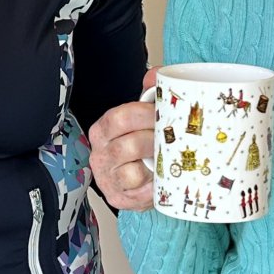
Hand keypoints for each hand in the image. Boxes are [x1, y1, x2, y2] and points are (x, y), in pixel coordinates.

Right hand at [88, 68, 157, 211]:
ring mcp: (107, 178)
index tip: (164, 116)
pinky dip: (154, 187)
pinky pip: (138, 193)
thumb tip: (157, 75)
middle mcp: (100, 154)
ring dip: (154, 166)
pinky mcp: (117, 198)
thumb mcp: (144, 117)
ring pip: (132, 172)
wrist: (138, 180)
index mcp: (103, 130)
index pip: (120, 118)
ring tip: (167, 161)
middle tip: (173, 141)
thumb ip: (150, 93)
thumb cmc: (141, 146)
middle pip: (129, 146)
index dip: (145, 115)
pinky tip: (160, 180)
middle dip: (155, 142)